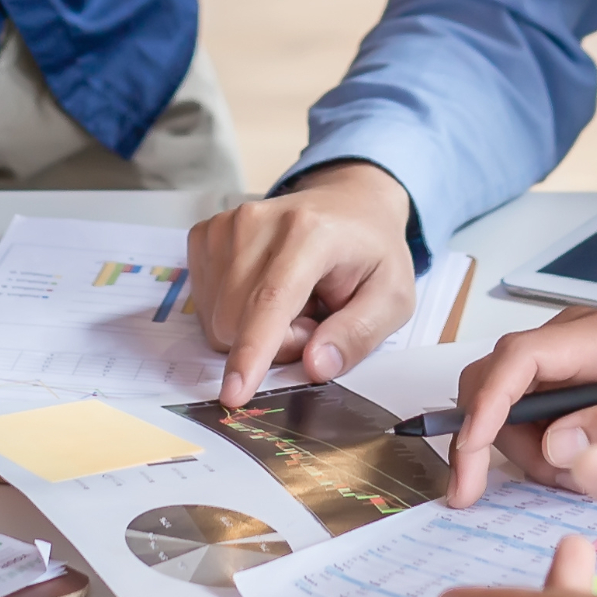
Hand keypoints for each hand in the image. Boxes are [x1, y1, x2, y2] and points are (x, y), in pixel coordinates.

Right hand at [186, 161, 418, 405]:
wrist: (347, 203)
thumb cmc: (370, 252)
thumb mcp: (392, 298)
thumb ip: (359, 334)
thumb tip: (315, 366)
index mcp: (310, 233)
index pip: (271, 300)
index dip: (252, 351)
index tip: (234, 394)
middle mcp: (258, 222)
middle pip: (237, 321)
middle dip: (275, 343)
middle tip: (314, 319)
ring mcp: (225, 225)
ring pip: (218, 320)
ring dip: (256, 328)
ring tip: (295, 301)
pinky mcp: (206, 235)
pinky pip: (204, 306)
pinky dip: (236, 312)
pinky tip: (265, 291)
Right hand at [440, 262, 596, 506]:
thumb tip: (551, 446)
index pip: (515, 362)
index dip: (484, 411)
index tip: (470, 465)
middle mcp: (571, 340)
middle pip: (494, 382)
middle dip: (498, 441)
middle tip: (549, 482)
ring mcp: (567, 358)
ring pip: (507, 405)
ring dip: (530, 452)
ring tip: (585, 476)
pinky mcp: (569, 379)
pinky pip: (530, 414)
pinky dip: (543, 449)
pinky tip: (583, 465)